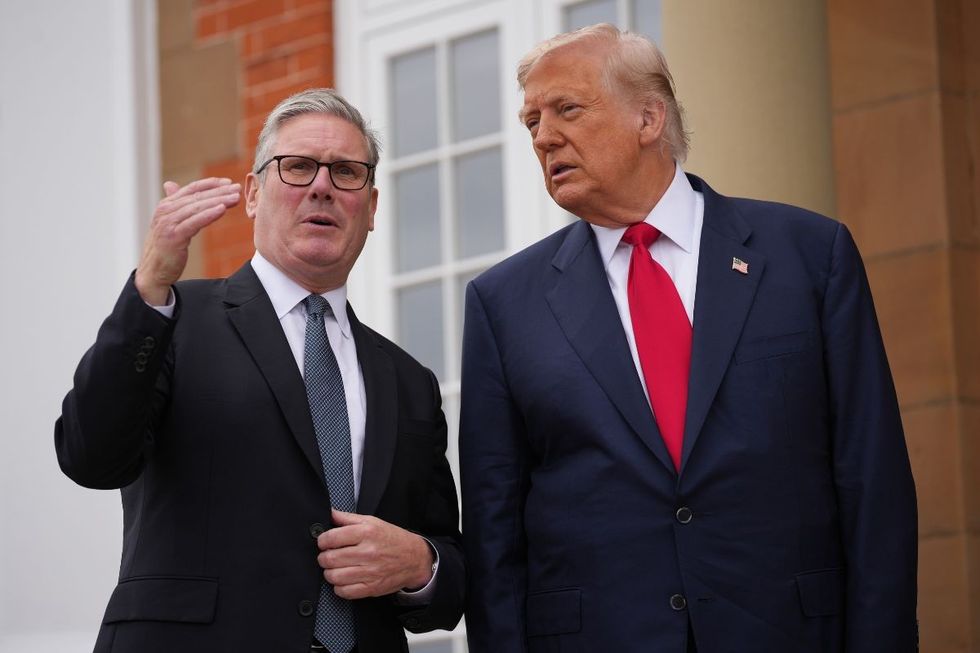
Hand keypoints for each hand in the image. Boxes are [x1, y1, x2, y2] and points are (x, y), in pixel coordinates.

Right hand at [135, 178, 240, 304]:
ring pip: (198, 207)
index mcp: (166, 206)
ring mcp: (168, 223)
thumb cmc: (164, 249)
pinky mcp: (174, 237)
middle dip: (219, 191)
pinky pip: (195, 222)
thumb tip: (170, 185)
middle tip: (237, 188)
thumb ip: (174, 205)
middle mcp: (166, 211)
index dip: (210, 184)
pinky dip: (209, 214)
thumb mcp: (169, 223)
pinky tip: (222, 209)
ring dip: (219, 201)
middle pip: (197, 196)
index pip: (191, 189)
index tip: (228, 183)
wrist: (152, 273)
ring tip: (235, 198)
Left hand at [316, 509, 434, 599]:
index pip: (331, 538)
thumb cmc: (392, 539)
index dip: (322, 540)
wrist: (414, 558)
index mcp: (367, 532)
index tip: (324, 542)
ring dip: (330, 572)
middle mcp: (368, 552)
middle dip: (324, 557)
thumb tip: (329, 513)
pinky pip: (344, 591)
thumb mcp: (372, 522)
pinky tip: (344, 579)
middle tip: (328, 555)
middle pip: (329, 558)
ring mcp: (370, 572)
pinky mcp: (371, 587)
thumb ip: (348, 518)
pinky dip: (339, 587)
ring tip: (335, 568)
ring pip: (334, 576)